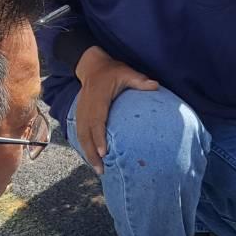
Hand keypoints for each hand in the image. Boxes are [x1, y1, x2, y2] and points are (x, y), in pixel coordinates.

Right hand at [73, 47, 159, 172]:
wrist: (91, 66)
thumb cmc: (112, 71)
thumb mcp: (126, 72)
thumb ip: (139, 80)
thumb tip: (156, 85)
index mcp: (98, 99)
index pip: (97, 121)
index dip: (99, 138)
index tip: (104, 153)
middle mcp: (86, 108)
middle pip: (86, 134)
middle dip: (92, 153)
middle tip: (101, 170)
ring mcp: (80, 112)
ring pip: (81, 136)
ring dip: (87, 153)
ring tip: (98, 169)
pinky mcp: (79, 115)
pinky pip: (80, 133)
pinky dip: (85, 147)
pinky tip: (92, 159)